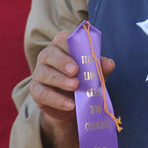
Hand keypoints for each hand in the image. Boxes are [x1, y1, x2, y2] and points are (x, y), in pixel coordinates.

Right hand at [29, 30, 114, 147]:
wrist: (75, 109)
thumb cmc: (88, 84)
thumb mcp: (98, 77)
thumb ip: (102, 69)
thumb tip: (110, 64)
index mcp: (63, 48)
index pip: (62, 38)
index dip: (69, 42)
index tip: (81, 50)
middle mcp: (48, 59)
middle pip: (49, 54)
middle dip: (62, 61)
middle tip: (77, 70)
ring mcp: (39, 76)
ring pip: (43, 74)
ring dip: (59, 80)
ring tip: (75, 86)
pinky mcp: (38, 94)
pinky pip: (42, 95)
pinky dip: (56, 99)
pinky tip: (70, 104)